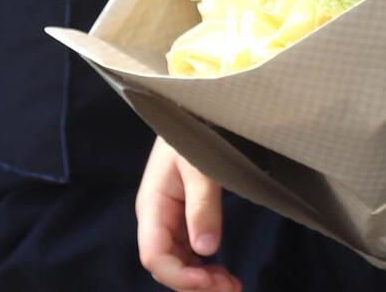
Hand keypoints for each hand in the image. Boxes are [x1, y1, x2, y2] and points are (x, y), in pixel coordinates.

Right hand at [136, 139, 238, 291]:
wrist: (197, 110)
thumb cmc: (195, 132)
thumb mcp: (200, 166)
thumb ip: (202, 206)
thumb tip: (207, 250)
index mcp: (152, 206)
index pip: (155, 256)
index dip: (180, 276)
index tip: (210, 280)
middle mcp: (157, 219)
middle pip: (167, 266)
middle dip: (195, 284)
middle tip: (231, 288)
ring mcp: (170, 221)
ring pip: (180, 264)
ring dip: (203, 280)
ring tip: (232, 286)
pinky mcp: (184, 219)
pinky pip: (190, 254)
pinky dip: (206, 269)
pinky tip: (224, 275)